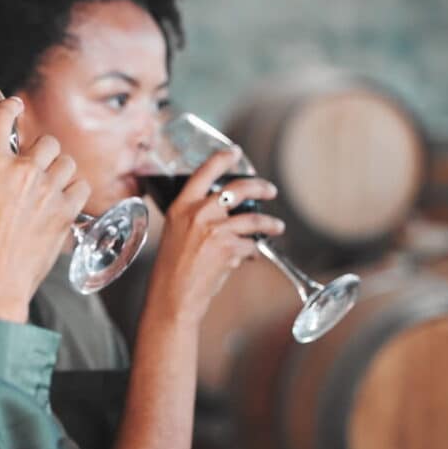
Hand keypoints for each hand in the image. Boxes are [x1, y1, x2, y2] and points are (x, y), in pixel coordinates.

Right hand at [0, 97, 89, 322]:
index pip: (3, 121)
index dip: (10, 107)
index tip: (14, 105)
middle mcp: (24, 172)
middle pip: (47, 141)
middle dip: (42, 150)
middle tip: (37, 164)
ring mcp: (48, 191)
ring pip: (67, 162)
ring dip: (60, 169)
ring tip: (53, 182)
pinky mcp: (66, 212)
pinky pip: (81, 187)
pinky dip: (75, 190)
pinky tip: (66, 199)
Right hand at [145, 148, 284, 326]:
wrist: (172, 297)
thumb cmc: (170, 270)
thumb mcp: (174, 233)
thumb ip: (193, 218)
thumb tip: (222, 214)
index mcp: (181, 206)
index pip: (204, 172)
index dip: (223, 158)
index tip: (235, 152)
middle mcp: (198, 213)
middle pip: (238, 188)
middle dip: (260, 186)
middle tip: (270, 189)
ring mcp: (216, 230)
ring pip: (254, 219)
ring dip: (270, 223)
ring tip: (277, 227)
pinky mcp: (230, 248)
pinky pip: (252, 245)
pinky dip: (253, 252)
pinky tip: (248, 258)